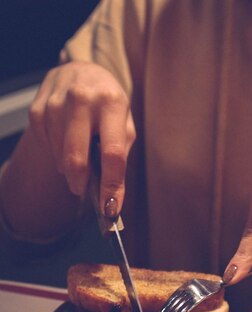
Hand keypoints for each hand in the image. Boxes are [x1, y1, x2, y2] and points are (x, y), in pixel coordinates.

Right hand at [29, 61, 135, 216]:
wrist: (81, 73)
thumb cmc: (108, 107)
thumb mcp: (124, 125)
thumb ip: (119, 157)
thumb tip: (111, 198)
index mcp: (112, 103)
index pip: (112, 153)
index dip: (111, 186)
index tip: (110, 209)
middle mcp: (83, 98)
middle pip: (76, 158)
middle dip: (81, 183)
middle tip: (84, 189)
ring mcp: (56, 101)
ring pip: (59, 156)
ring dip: (69, 167)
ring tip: (78, 156)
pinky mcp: (37, 107)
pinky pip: (45, 146)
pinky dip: (56, 154)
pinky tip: (64, 142)